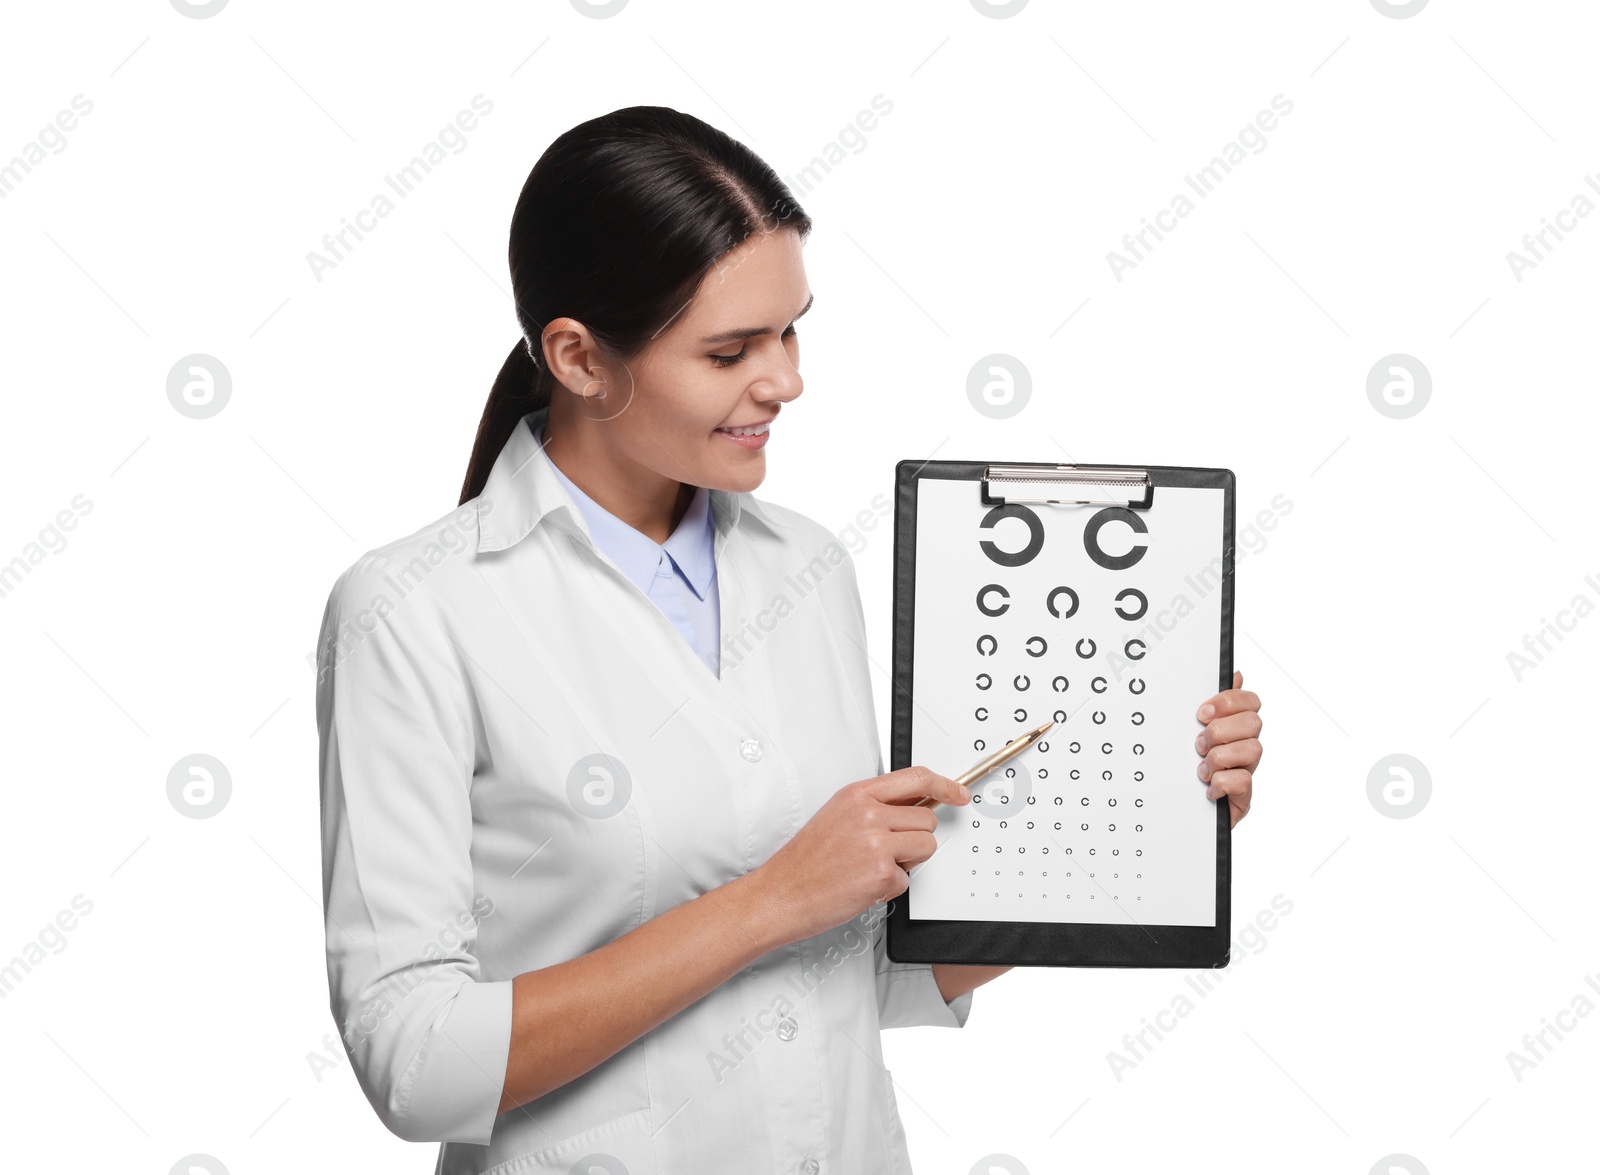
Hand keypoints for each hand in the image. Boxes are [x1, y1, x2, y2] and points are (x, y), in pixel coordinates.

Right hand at [754, 766, 969, 943]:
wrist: (782, 893)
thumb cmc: (806, 860)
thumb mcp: (838, 815)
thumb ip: (876, 805)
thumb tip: (918, 802)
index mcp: (858, 794)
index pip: (917, 778)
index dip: (946, 785)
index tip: (959, 793)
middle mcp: (868, 814)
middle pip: (927, 820)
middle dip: (914, 839)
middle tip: (883, 851)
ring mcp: (876, 844)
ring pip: (926, 848)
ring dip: (907, 862)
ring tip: (872, 867)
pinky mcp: (881, 875)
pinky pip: (909, 879)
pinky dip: (890, 887)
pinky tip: (863, 884)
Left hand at [1195, 669, 1260, 828]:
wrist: (1174, 813)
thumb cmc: (1183, 769)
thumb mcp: (1187, 732)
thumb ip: (1210, 705)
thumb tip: (1233, 673)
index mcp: (1233, 728)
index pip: (1250, 701)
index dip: (1229, 701)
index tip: (1202, 712)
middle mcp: (1243, 747)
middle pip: (1254, 722)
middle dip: (1221, 730)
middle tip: (1198, 743)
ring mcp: (1245, 771)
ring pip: (1253, 749)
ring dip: (1220, 757)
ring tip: (1201, 768)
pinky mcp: (1242, 798)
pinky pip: (1244, 781)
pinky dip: (1221, 782)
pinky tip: (1207, 787)